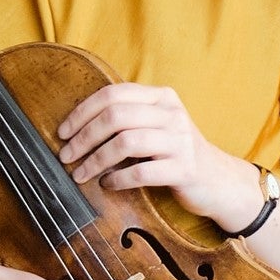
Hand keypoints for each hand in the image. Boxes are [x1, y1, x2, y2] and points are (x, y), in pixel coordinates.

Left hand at [56, 82, 263, 228]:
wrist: (217, 180)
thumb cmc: (175, 153)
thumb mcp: (156, 126)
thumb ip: (127, 118)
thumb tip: (76, 127)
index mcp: (161, 97)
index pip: (113, 95)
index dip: (82, 112)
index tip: (62, 132)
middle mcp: (172, 114)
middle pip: (115, 117)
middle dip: (84, 137)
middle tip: (66, 156)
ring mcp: (180, 141)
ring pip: (125, 143)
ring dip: (95, 160)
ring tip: (81, 174)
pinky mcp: (184, 169)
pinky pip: (140, 172)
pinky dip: (117, 179)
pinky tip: (107, 184)